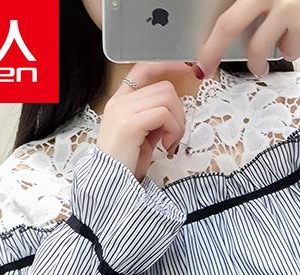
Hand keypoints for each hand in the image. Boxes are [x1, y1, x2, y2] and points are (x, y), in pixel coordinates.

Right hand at [96, 61, 189, 180]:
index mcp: (121, 101)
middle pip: (164, 87)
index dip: (167, 65)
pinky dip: (173, 130)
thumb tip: (175, 110)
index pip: (144, 69)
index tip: (187, 67)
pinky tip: (167, 147)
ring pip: (167, 98)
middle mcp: (119, 101)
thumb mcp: (144, 135)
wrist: (112, 184)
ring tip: (170, 143)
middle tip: (175, 136)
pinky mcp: (130, 123)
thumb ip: (156, 117)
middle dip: (179, 112)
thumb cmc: (128, 163)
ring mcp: (123, 110)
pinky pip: (164, 114)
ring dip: (177, 123)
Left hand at [196, 0, 299, 77]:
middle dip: (212, 49)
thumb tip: (242, 32)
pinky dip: (290, 52)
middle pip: (229, 22)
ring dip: (257, 62)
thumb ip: (266, 8)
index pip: (228, 6)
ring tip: (260, 67)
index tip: (200, 46)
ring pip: (257, 46)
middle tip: (204, 67)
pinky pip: (285, 50)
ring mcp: (285, 4)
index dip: (211, 29)